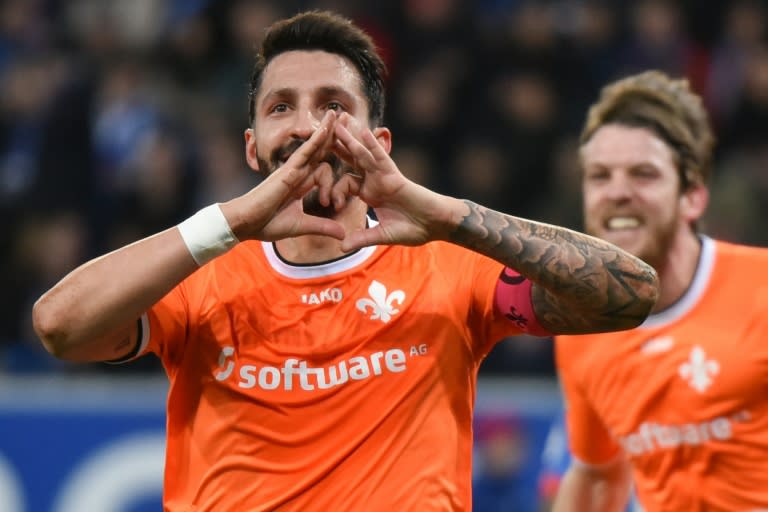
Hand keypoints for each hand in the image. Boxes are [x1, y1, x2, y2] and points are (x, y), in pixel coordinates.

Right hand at [223, 111, 345, 241]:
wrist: (246, 223)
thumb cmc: (267, 224)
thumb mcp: (302, 227)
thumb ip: (323, 227)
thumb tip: (343, 235)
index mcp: (301, 184)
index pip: (322, 169)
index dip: (334, 174)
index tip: (337, 190)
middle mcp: (298, 173)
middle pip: (320, 151)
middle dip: (333, 137)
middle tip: (348, 121)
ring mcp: (293, 169)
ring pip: (314, 146)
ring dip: (327, 130)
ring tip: (339, 113)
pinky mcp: (288, 170)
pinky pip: (305, 151)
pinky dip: (317, 139)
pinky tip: (327, 128)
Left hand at [331, 113, 461, 250]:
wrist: (433, 226)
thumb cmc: (412, 229)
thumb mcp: (381, 235)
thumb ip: (362, 238)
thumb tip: (341, 248)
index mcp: (370, 194)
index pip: (346, 183)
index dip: (335, 190)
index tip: (330, 204)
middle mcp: (374, 182)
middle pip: (352, 161)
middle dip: (338, 148)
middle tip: (322, 133)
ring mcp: (384, 177)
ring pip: (363, 155)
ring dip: (350, 139)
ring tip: (338, 123)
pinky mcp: (394, 175)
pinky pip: (381, 158)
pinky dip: (373, 145)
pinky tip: (363, 132)